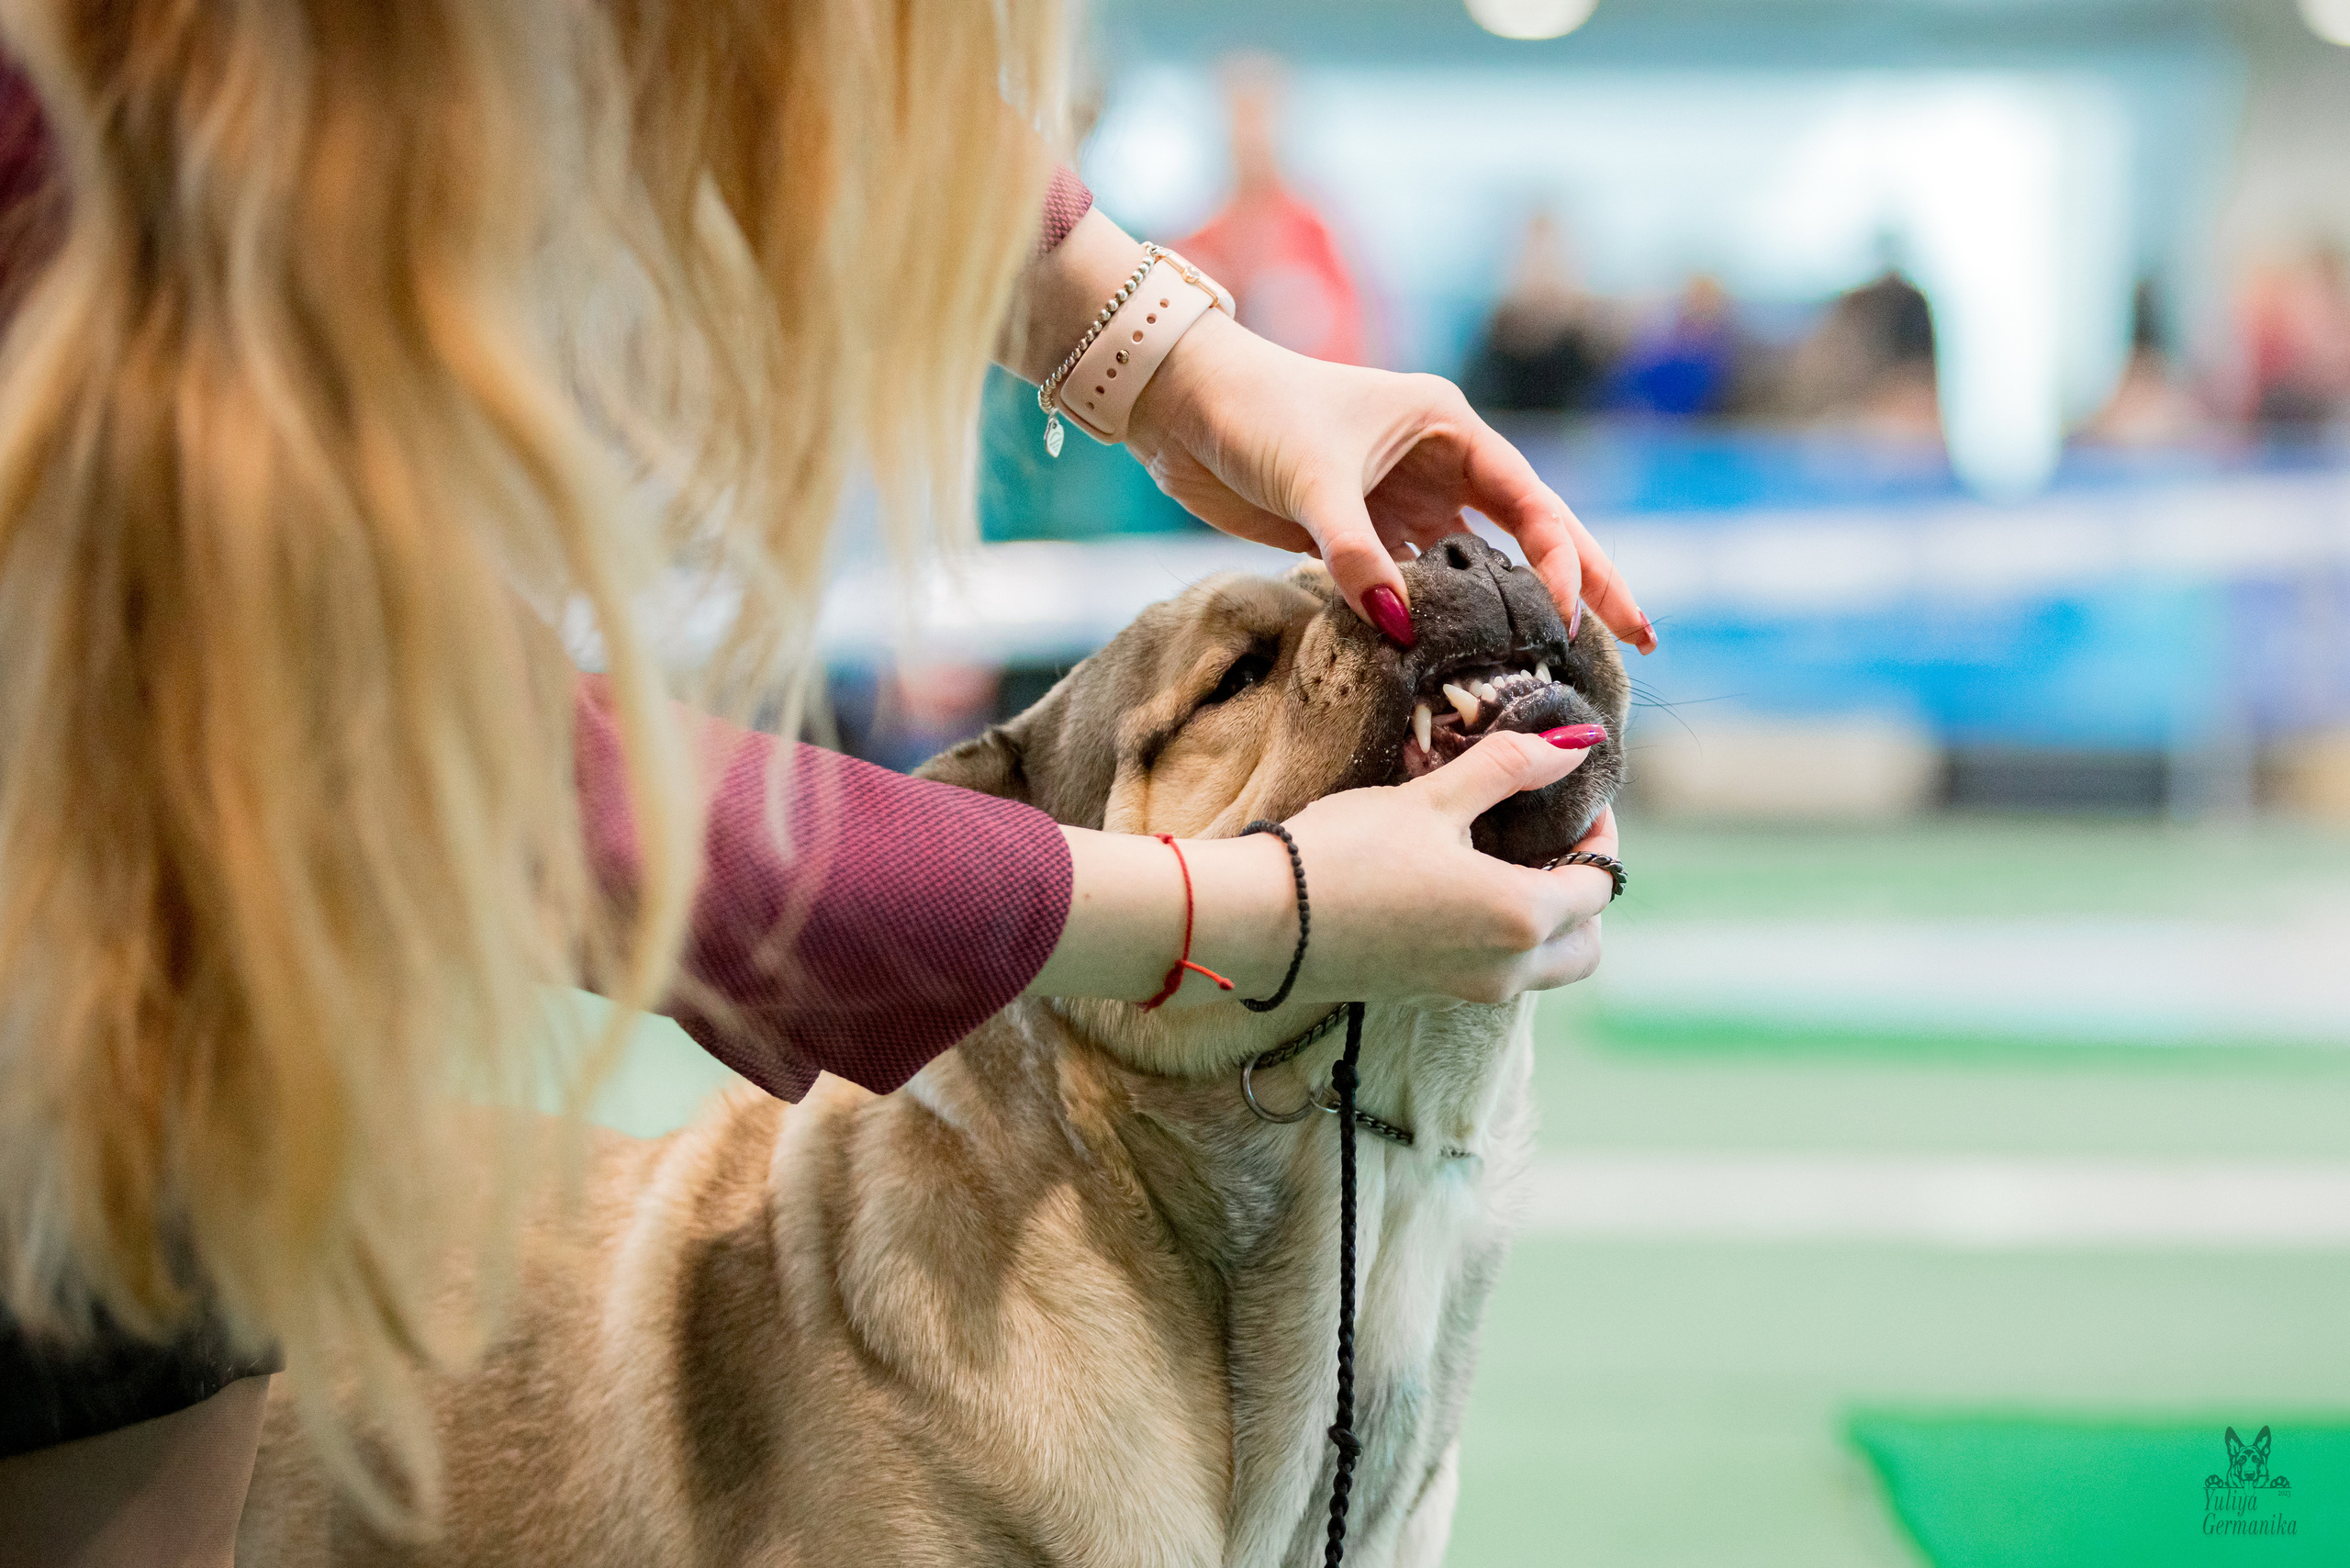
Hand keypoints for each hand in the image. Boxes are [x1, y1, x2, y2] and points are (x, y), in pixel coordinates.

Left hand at [1126, 310, 1654, 653]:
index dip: (1561, 558)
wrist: (1180, 404)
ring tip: (1565, 659)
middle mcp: (1438, 461)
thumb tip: (1401, 630)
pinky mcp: (1360, 529)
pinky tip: (1466, 653)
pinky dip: (1442, 615)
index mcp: (1449, 426)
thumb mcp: (1310, 481)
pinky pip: (1417, 579)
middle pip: (1532, 530)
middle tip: (1642, 638)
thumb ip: (1356, 556)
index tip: (1566, 616)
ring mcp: (1402, 498)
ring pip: (1479, 560)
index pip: (1530, 499)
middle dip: (1585, 582)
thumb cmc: (1253, 412)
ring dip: (1515, 606)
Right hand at [1270, 731, 1618, 1006]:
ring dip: (1549, 922)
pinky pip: (1498, 974)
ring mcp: (1466, 990)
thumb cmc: (1343, 854)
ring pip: (1545, 967)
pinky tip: (1463, 889)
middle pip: (1586, 944)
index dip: (1600, 835)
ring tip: (1510, 861)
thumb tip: (1574, 747)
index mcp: (1520, 915)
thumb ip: (1508, 769)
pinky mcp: (1428, 994)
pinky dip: (1507, 939)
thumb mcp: (1431, 799)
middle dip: (1586, 893)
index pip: (1599, 884)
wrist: (1257, 921)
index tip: (1578, 798)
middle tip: (1556, 838)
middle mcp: (1506, 967)